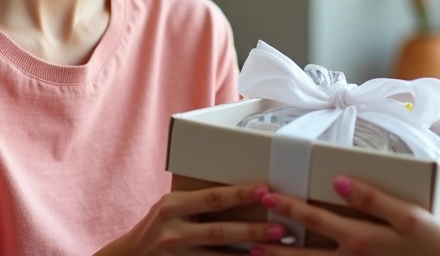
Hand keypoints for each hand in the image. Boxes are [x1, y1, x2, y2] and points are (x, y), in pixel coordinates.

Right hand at [100, 183, 286, 254]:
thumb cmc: (158, 226)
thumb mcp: (170, 207)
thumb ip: (197, 202)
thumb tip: (240, 192)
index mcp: (173, 206)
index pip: (213, 198)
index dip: (241, 194)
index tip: (267, 191)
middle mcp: (173, 231)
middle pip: (221, 232)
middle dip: (253, 231)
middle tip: (281, 228)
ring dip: (249, 255)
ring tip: (275, 252)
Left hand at [251, 175, 439, 255]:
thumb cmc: (437, 246)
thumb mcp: (410, 215)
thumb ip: (372, 198)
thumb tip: (338, 180)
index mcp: (359, 238)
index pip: (313, 219)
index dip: (286, 205)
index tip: (264, 192)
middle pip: (302, 253)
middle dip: (272, 242)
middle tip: (245, 234)